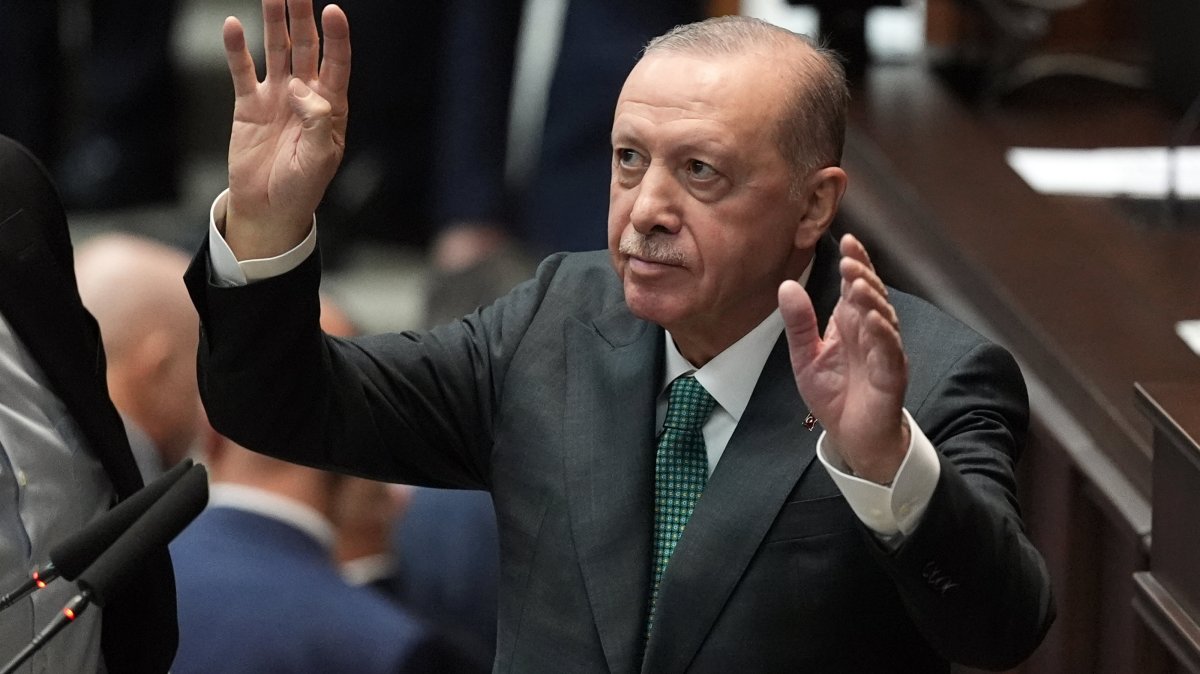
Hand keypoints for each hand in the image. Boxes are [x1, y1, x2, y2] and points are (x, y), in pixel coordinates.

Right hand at [221, 0, 349, 258]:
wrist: (269, 208)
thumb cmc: (301, 188)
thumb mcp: (318, 159)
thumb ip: (315, 121)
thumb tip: (300, 87)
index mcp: (330, 107)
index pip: (336, 63)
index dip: (336, 38)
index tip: (333, 11)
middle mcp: (305, 95)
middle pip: (305, 47)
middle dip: (302, 17)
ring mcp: (276, 96)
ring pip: (276, 50)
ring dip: (274, 22)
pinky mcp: (249, 104)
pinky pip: (243, 70)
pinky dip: (237, 49)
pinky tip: (233, 25)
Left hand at [779, 234, 908, 483]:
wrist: (850, 436)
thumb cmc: (834, 394)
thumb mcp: (804, 355)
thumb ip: (799, 322)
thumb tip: (787, 285)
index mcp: (850, 322)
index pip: (855, 284)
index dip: (854, 261)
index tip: (846, 240)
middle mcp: (870, 331)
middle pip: (872, 294)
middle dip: (864, 274)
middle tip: (849, 258)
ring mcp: (883, 351)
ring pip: (883, 318)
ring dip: (873, 300)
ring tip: (859, 284)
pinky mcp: (891, 375)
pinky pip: (889, 350)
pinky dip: (882, 334)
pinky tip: (872, 319)